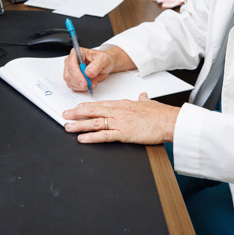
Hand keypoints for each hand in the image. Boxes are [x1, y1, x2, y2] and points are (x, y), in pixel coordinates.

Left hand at [62, 93, 179, 143]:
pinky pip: (104, 135)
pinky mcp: (123, 133)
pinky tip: (82, 138)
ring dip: (79, 125)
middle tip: (65, 115)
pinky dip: (91, 137)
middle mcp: (118, 111)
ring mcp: (119, 122)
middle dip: (76, 114)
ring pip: (94, 122)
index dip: (86, 106)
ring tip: (68, 127)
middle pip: (92, 111)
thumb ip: (142, 99)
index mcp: (122, 104)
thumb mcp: (148, 103)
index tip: (76, 108)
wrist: (168, 120)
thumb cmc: (160, 113)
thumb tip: (142, 96)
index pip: (99, 104)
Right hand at [63, 46, 132, 91]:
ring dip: (80, 86)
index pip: (71, 64)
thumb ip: (96, 65)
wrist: (108, 64)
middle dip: (79, 82)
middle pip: (68, 75)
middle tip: (90, 84)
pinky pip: (73, 86)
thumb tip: (88, 72)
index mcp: (77, 53)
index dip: (76, 74)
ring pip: (70, 82)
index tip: (84, 81)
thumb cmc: (105, 59)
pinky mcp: (74, 78)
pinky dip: (81, 88)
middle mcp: (71, 61)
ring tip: (92, 83)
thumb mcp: (104, 59)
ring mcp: (72, 70)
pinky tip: (89, 85)